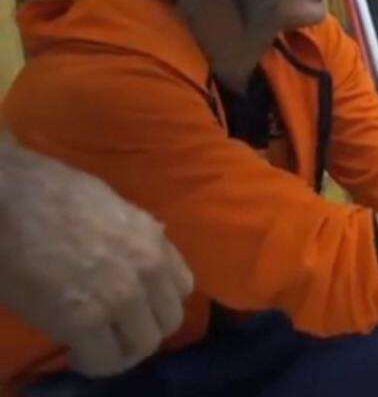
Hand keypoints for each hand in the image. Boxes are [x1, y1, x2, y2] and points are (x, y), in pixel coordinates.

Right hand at [0, 133, 192, 376]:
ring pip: (143, 345)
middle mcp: (147, 269)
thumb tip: (153, 242)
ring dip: (121, 349)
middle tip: (115, 329)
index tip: (138, 306)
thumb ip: (138, 233)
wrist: (9, 200)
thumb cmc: (51, 193)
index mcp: (154, 240)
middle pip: (169, 321)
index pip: (183, 287)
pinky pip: (105, 360)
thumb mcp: (114, 206)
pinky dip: (92, 362)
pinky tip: (74, 351)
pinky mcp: (83, 321)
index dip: (158, 302)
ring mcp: (120, 296)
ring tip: (96, 343)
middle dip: (143, 329)